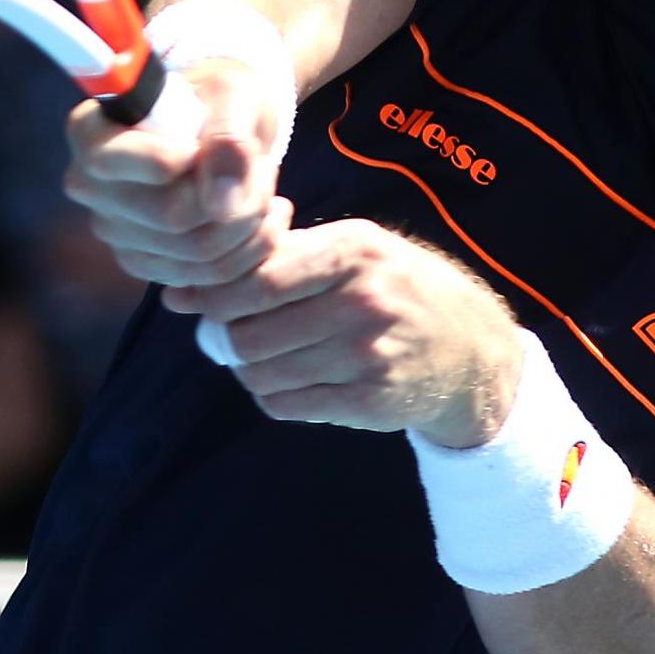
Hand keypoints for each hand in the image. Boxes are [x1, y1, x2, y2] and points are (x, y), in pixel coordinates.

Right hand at [64, 57, 290, 293]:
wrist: (226, 127)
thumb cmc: (221, 98)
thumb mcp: (233, 95)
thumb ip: (228, 137)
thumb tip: (219, 203)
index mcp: (91, 134)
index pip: (113, 163)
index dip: (172, 161)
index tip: (206, 146)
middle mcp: (90, 187)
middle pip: (170, 218)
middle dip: (236, 196)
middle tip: (264, 166)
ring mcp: (116, 232)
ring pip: (198, 253)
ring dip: (252, 222)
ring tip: (265, 186)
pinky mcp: (147, 264)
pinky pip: (208, 278)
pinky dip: (251, 249)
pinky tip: (262, 216)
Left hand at [167, 220, 527, 447]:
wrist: (471, 349)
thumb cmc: (396, 287)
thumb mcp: (354, 248)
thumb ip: (277, 258)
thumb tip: (184, 290)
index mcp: (353, 250)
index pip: (255, 279)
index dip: (214, 295)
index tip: (201, 300)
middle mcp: (364, 300)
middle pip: (250, 333)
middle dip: (226, 337)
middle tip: (229, 333)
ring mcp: (370, 354)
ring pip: (263, 373)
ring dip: (248, 368)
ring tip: (262, 355)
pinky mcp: (371, 399)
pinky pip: (288, 405)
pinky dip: (273, 394)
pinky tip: (289, 378)